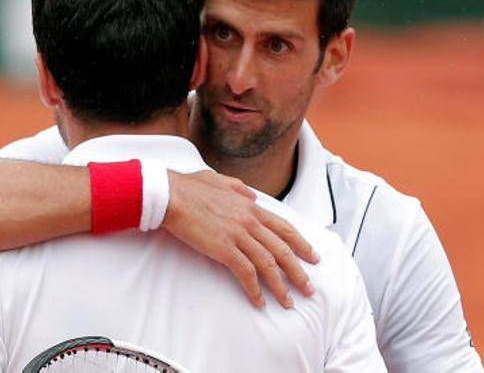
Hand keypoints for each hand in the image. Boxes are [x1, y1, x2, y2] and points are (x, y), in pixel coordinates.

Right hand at [161, 170, 319, 308]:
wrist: (171, 194)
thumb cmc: (189, 187)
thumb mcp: (219, 180)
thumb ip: (238, 188)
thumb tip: (251, 195)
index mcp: (250, 206)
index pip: (284, 228)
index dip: (301, 244)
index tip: (313, 257)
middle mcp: (249, 221)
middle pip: (283, 249)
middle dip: (299, 272)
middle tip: (309, 288)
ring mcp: (238, 235)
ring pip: (269, 264)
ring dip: (280, 286)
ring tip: (288, 302)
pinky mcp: (224, 248)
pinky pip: (246, 273)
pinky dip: (255, 289)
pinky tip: (259, 301)